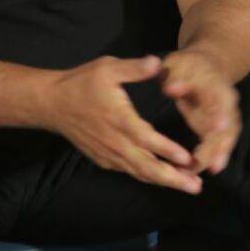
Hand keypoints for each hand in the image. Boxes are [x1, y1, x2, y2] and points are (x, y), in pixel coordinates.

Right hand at [46, 55, 203, 193]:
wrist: (52, 103)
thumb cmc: (81, 83)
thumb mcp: (107, 67)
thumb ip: (134, 68)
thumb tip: (158, 63)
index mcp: (119, 119)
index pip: (146, 139)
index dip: (167, 150)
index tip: (187, 159)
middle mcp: (115, 141)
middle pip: (146, 166)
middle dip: (172, 178)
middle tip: (196, 187)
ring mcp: (108, 153)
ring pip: (138, 172)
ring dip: (163, 181)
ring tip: (187, 186)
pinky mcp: (102, 158)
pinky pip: (127, 171)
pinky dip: (146, 176)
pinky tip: (161, 178)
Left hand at [160, 49, 240, 175]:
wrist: (206, 66)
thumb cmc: (186, 66)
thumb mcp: (177, 64)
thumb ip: (175, 77)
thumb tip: (171, 89)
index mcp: (214, 82)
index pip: (220, 97)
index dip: (220, 112)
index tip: (219, 128)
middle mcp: (226, 101)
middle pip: (227, 124)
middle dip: (220, 144)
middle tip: (210, 164)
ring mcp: (226, 115)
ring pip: (226, 137)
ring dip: (217, 156)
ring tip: (203, 172)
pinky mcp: (220, 127)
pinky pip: (220, 144)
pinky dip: (213, 157)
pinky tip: (201, 172)